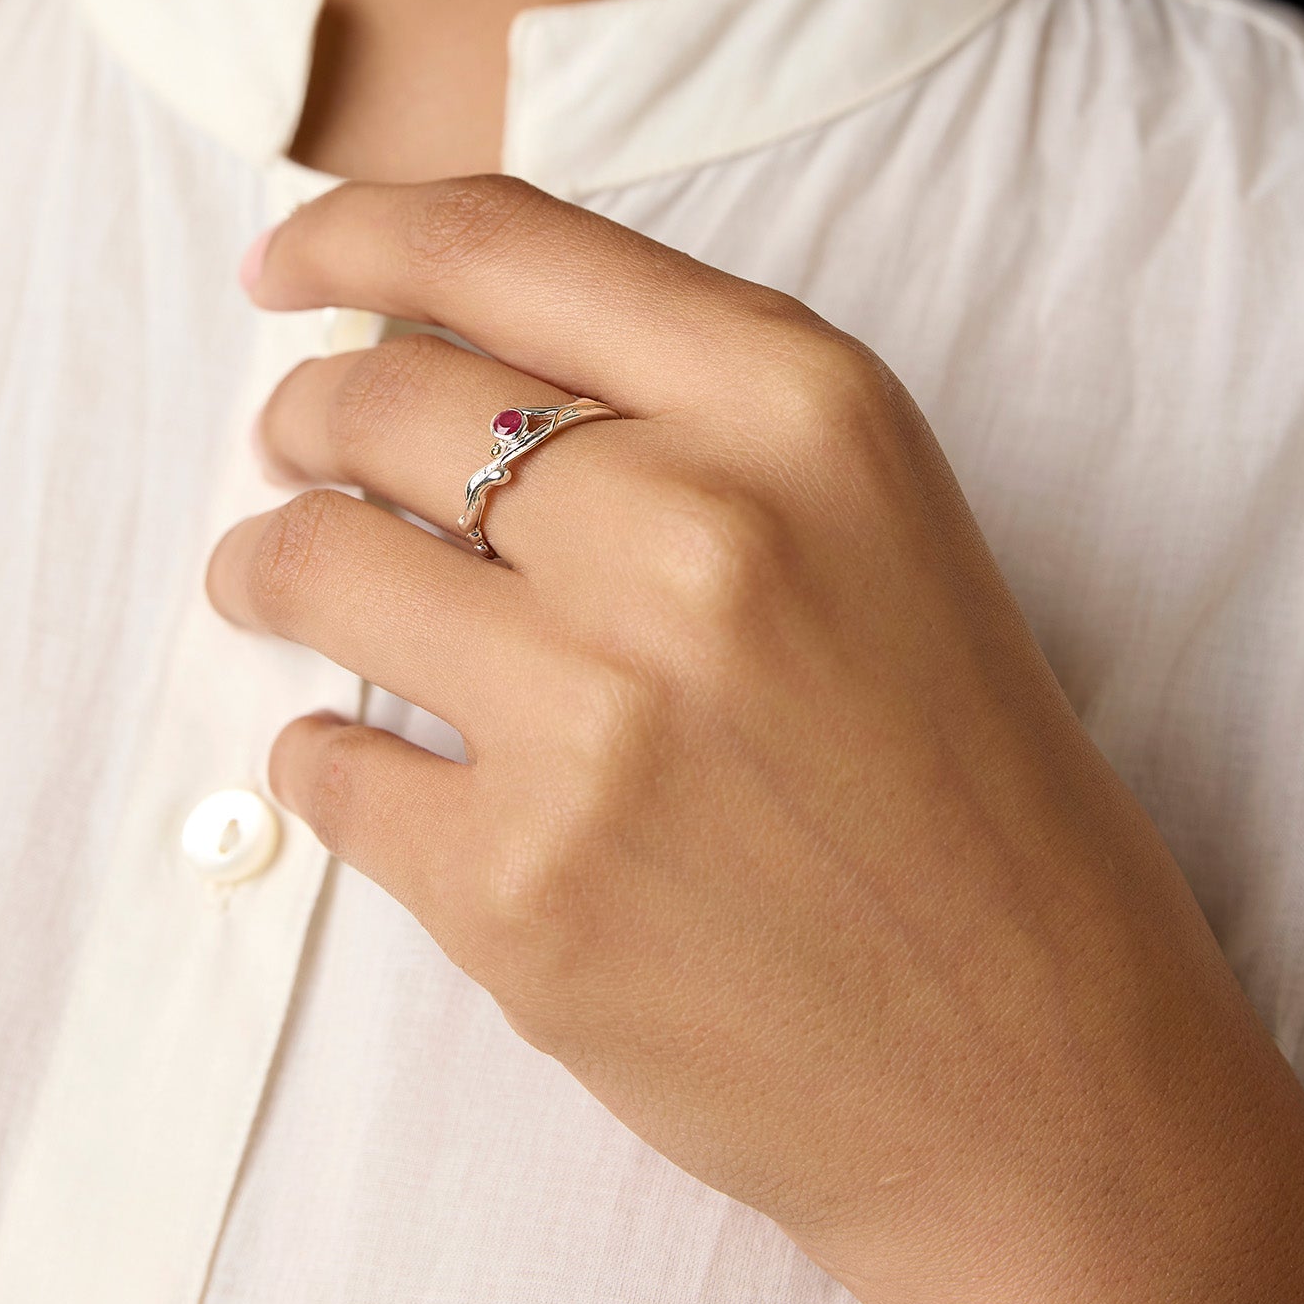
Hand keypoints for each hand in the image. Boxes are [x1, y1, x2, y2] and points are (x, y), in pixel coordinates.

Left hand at [208, 175, 1303, 1303]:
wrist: (1037, 1070)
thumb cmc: (951, 775)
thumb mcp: (871, 515)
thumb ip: (678, 401)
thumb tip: (418, 331)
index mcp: (802, 409)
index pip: (504, 241)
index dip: (353, 232)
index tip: (284, 260)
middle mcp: (700, 533)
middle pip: (379, 400)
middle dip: (303, 416)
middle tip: (292, 446)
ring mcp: (601, 718)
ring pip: (310, 563)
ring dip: (267, 564)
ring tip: (272, 578)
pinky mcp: (524, 891)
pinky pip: (323, 765)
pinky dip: (319, 751)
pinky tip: (361, 756)